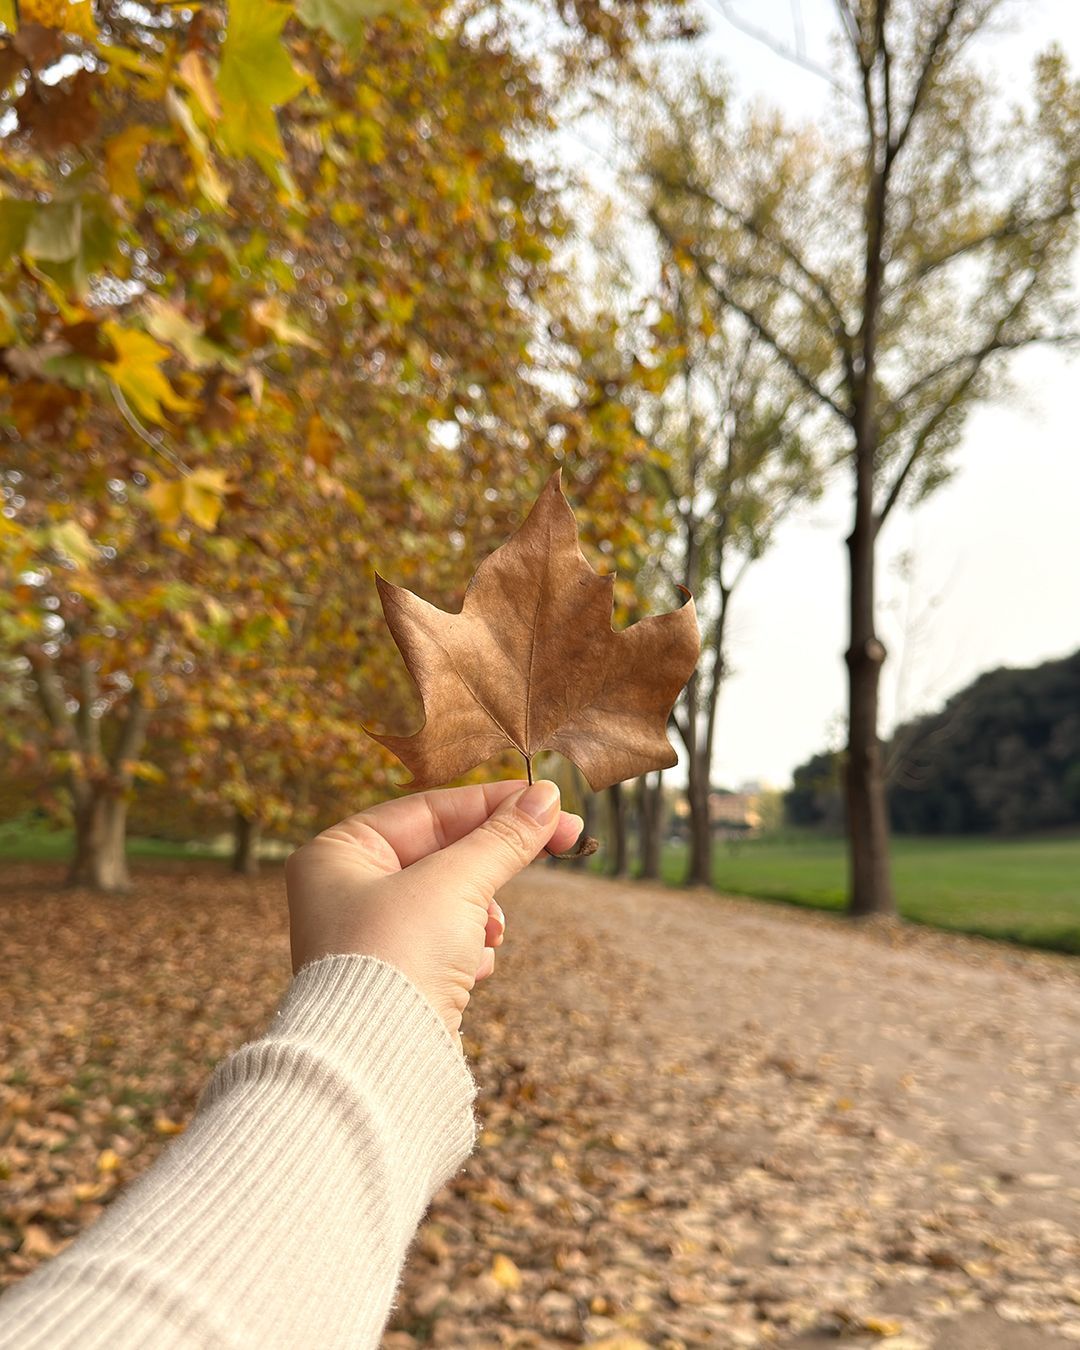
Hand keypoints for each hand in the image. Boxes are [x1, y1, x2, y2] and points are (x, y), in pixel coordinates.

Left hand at [285, 780, 583, 1046]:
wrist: (378, 1066)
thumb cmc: (397, 958)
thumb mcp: (455, 883)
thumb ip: (502, 838)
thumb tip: (547, 798)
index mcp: (338, 854)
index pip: (430, 809)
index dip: (496, 802)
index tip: (551, 800)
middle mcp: (345, 891)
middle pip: (442, 852)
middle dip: (492, 863)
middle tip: (563, 840)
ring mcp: (370, 937)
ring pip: (450, 899)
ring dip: (482, 912)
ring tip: (489, 934)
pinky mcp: (396, 977)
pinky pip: (446, 942)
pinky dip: (468, 949)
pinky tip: (472, 968)